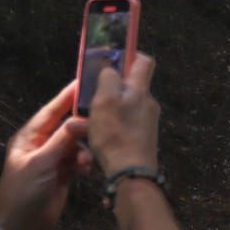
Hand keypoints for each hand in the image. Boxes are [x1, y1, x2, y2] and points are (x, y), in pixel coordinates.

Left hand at [0, 81, 92, 229]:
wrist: (19, 227)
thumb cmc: (22, 193)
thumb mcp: (40, 163)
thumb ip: (61, 140)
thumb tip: (80, 119)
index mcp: (30, 136)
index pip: (52, 110)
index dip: (67, 96)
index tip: (86, 80)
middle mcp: (42, 144)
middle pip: (67, 125)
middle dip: (82, 124)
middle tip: (104, 118)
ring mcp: (53, 159)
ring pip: (76, 144)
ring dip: (84, 150)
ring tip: (86, 162)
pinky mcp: (62, 174)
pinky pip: (78, 161)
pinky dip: (84, 164)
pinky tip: (86, 171)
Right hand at [87, 51, 160, 176]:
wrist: (131, 174)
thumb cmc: (116, 134)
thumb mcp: (105, 100)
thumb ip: (108, 78)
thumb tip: (111, 69)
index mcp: (140, 90)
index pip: (144, 61)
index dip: (128, 55)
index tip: (111, 59)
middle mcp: (147, 104)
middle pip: (128, 87)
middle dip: (107, 90)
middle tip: (89, 98)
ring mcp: (146, 123)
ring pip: (121, 109)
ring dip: (102, 113)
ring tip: (82, 125)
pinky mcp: (140, 140)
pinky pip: (121, 127)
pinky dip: (106, 129)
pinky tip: (90, 139)